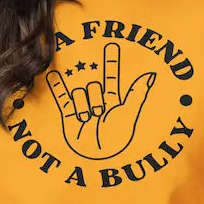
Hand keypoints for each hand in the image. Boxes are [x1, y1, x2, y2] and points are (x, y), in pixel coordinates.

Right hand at [46, 41, 155, 159]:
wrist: (97, 159)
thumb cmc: (116, 138)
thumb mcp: (128, 114)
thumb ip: (137, 93)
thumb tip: (151, 75)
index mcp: (114, 103)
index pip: (112, 77)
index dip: (111, 62)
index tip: (112, 45)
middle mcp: (98, 104)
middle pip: (93, 86)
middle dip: (94, 99)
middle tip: (98, 114)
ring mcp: (83, 109)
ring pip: (79, 94)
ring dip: (83, 106)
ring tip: (87, 120)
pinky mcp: (69, 117)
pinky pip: (63, 99)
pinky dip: (58, 88)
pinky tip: (52, 75)